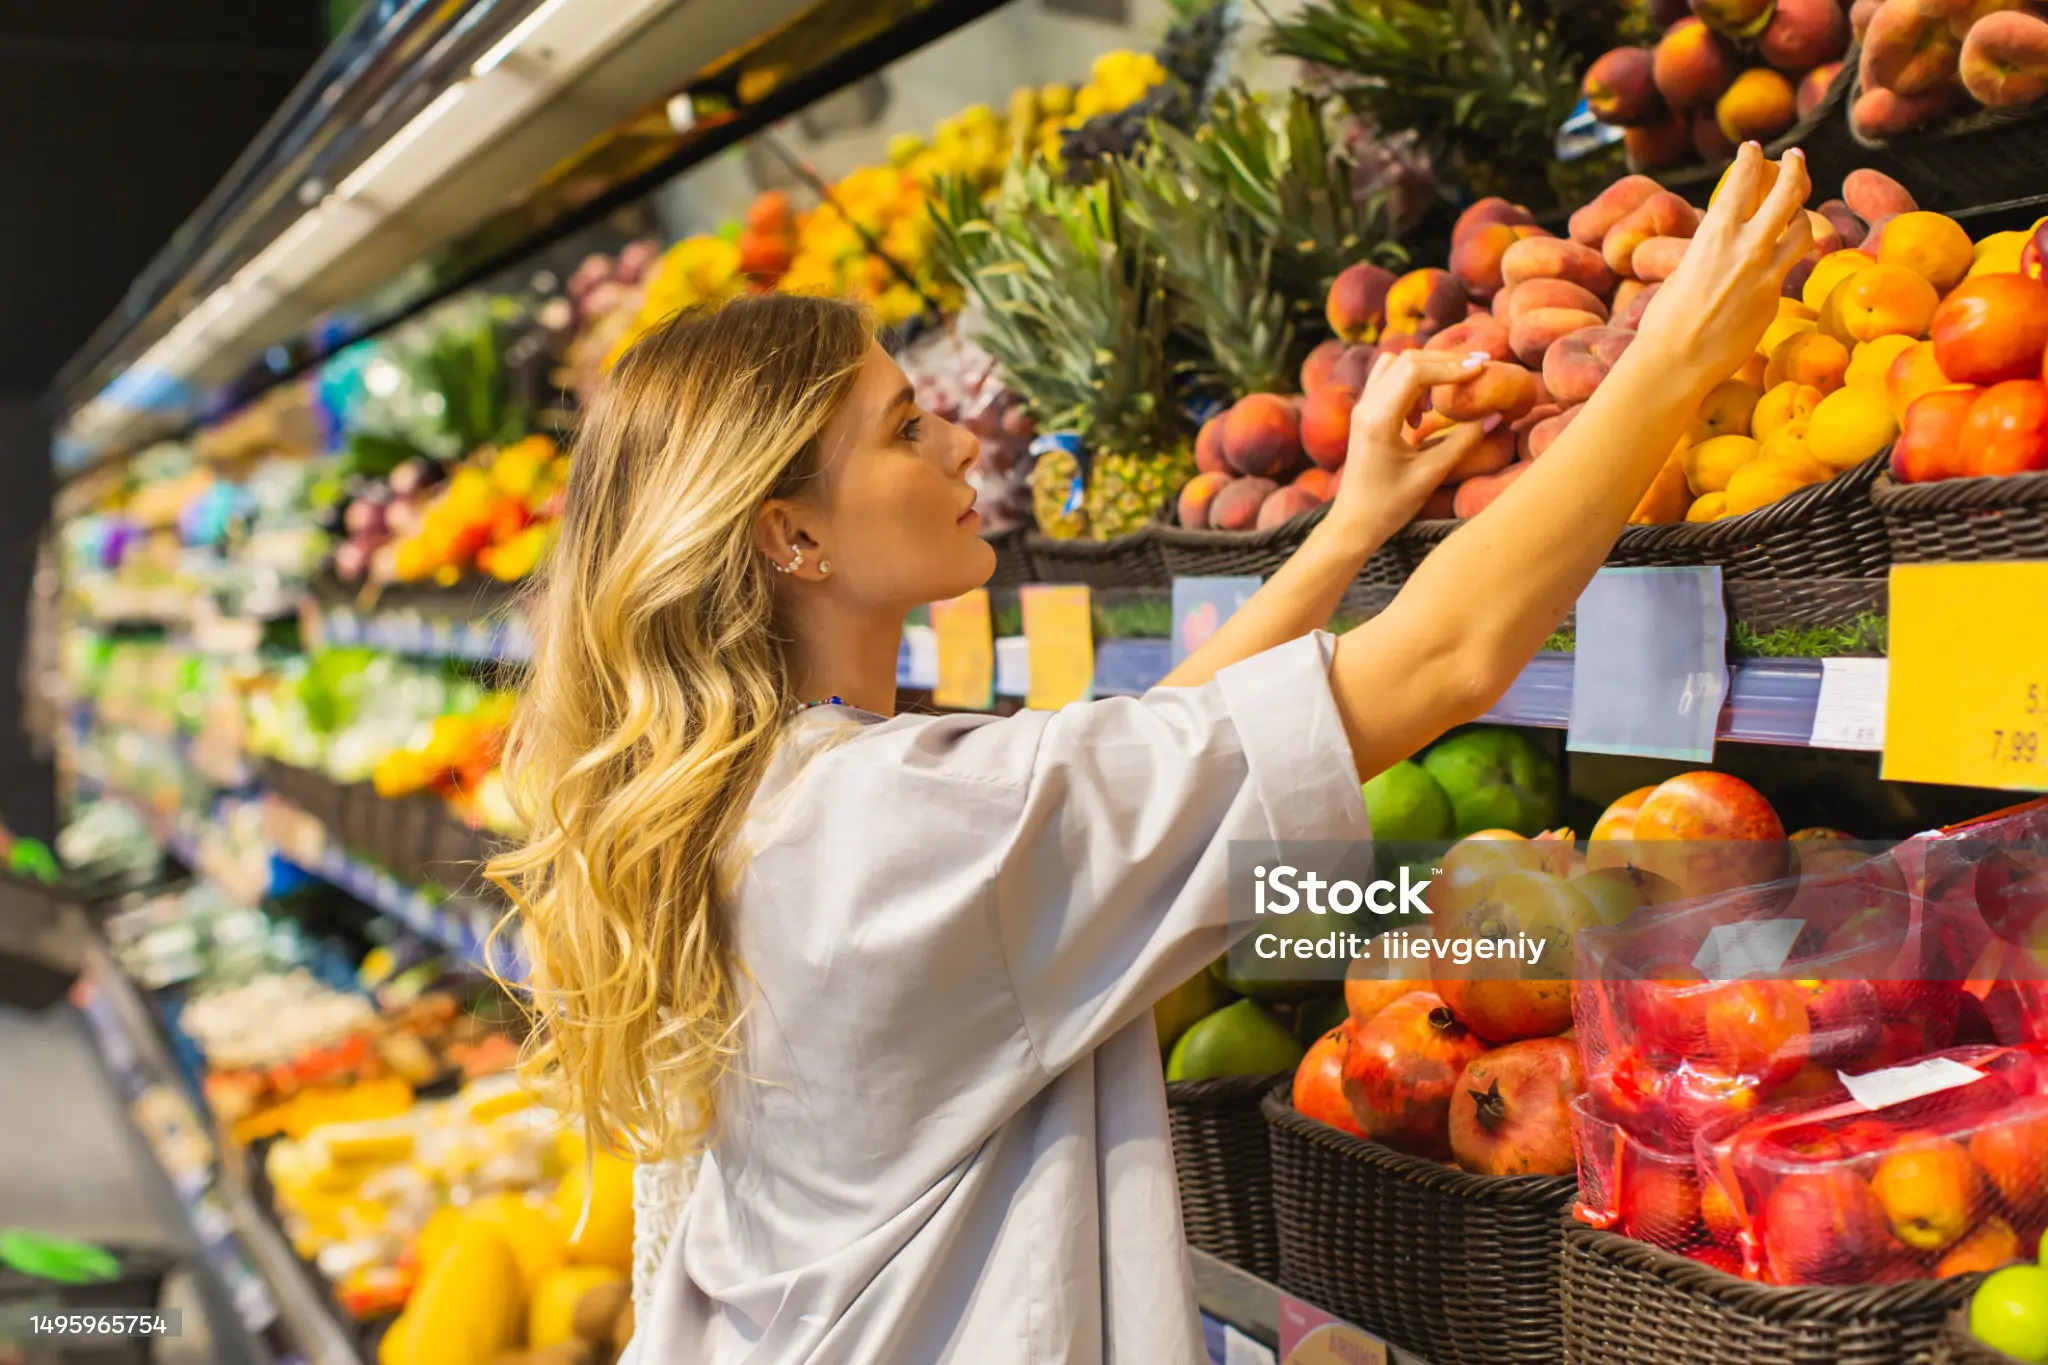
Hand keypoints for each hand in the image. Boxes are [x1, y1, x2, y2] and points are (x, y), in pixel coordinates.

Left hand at [1329, 348, 1495, 539]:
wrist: (1353, 523)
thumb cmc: (1389, 506)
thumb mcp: (1431, 474)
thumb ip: (1464, 441)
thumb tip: (1496, 415)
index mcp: (1379, 421)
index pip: (1416, 372)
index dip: (1451, 366)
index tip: (1482, 370)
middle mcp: (1365, 407)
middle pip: (1406, 360)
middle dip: (1444, 362)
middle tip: (1477, 370)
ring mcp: (1361, 408)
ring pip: (1394, 364)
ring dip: (1426, 370)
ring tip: (1446, 397)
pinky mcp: (1363, 413)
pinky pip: (1387, 379)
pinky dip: (1411, 381)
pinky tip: (1424, 412)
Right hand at [1632, 142, 1813, 392]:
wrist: (1677, 360)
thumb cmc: (1667, 318)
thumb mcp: (1684, 270)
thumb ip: (1710, 250)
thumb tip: (1722, 241)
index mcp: (1714, 234)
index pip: (1742, 181)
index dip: (1752, 158)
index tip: (1754, 148)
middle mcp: (1746, 247)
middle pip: (1787, 193)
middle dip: (1795, 168)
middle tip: (1796, 157)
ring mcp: (1766, 273)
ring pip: (1803, 228)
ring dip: (1802, 213)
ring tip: (1798, 210)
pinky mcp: (1774, 297)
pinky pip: (1789, 265)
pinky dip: (1788, 253)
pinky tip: (1783, 254)